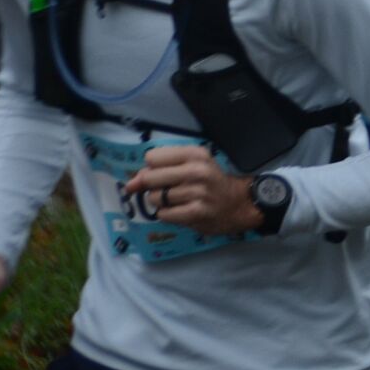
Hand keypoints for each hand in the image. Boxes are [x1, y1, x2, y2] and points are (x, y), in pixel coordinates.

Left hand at [127, 144, 256, 235]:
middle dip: (154, 186)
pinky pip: (163, 214)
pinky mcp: (196, 213)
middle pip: (149, 178)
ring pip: (155, 198)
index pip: (152, 157)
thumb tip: (129, 185)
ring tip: (180, 201)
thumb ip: (157, 170)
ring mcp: (197, 193)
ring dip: (162, 202)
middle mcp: (196, 171)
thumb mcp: (190, 166)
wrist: (240, 204)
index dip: (153, 167)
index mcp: (195, 154)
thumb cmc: (210, 182)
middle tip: (170, 189)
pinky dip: (168, 214)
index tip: (164, 173)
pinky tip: (182, 211)